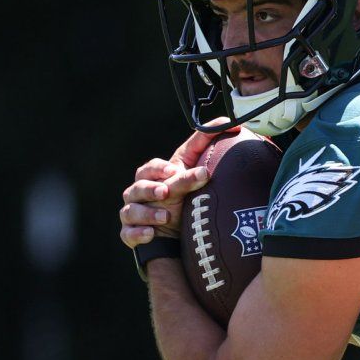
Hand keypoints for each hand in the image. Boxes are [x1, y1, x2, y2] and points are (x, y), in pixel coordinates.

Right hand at [118, 126, 235, 247]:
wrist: (173, 233)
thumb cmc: (182, 197)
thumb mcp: (193, 175)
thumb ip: (205, 150)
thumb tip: (231, 125)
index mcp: (152, 177)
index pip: (150, 168)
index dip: (159, 168)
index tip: (173, 171)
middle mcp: (139, 193)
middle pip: (138, 187)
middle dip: (150, 189)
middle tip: (165, 191)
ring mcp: (133, 213)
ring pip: (131, 211)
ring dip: (147, 213)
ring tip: (165, 216)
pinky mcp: (130, 234)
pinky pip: (129, 234)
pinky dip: (138, 234)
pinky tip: (149, 234)